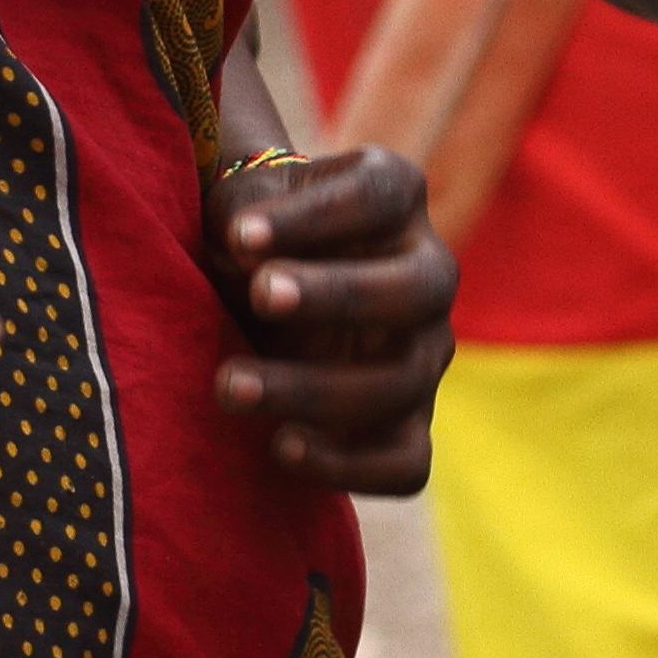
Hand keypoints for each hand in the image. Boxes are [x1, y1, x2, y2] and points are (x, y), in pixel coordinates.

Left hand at [208, 147, 453, 490]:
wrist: (253, 280)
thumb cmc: (246, 229)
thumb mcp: (239, 202)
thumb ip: (244, 212)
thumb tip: (247, 250)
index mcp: (394, 197)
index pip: (382, 192)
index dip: (317, 214)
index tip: (242, 234)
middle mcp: (426, 270)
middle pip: (415, 288)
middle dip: (339, 294)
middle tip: (259, 294)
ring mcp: (424, 350)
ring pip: (402, 380)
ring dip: (315, 387)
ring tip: (230, 385)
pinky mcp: (407, 420)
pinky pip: (406, 461)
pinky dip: (351, 465)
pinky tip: (280, 446)